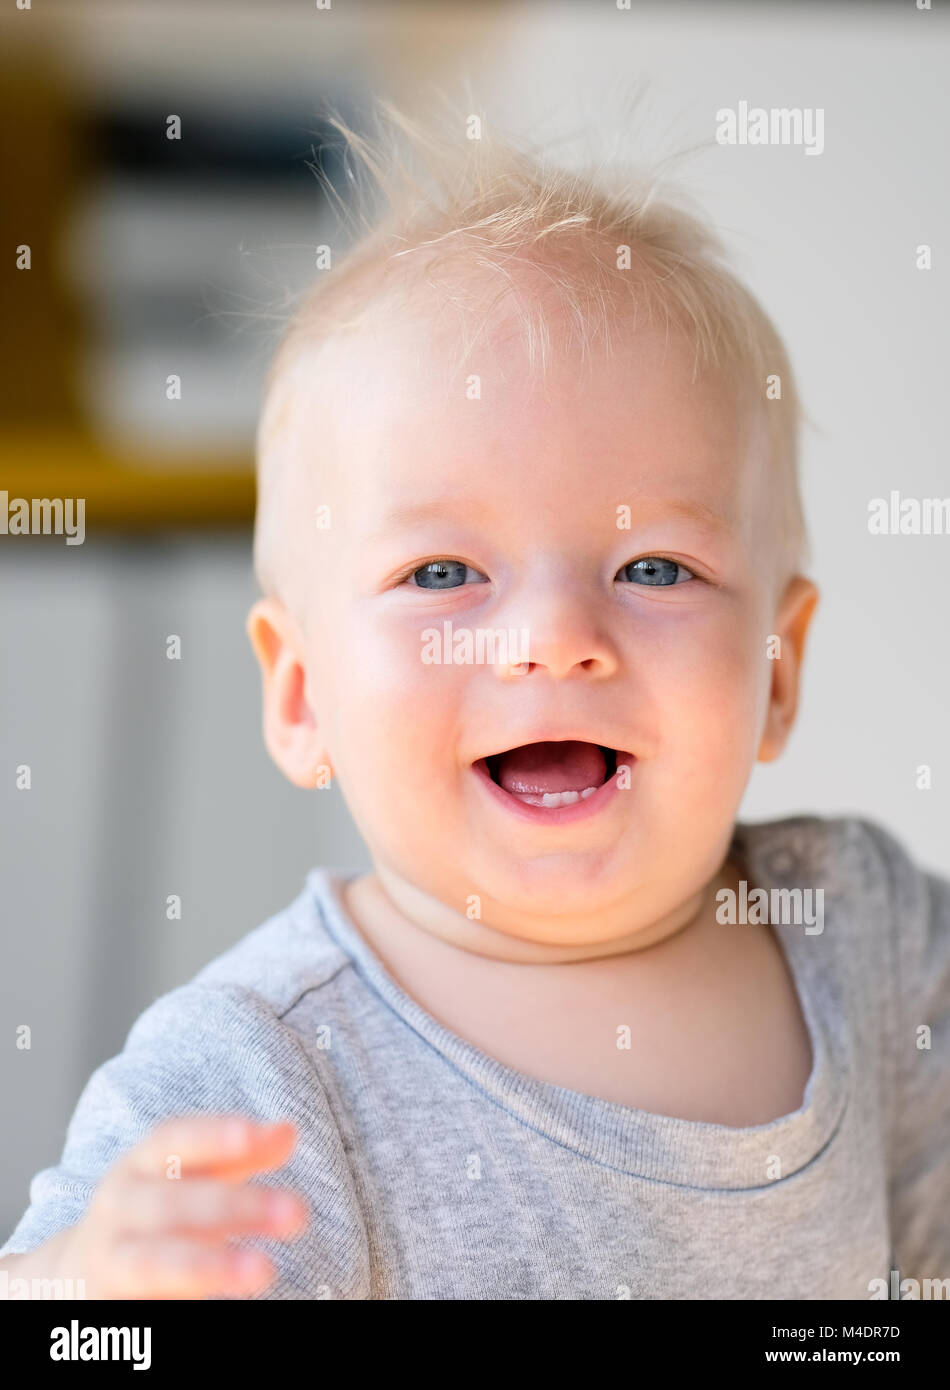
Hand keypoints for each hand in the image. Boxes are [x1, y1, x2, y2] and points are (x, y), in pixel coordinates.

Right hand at [56, 1115, 307, 1297]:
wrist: (78, 1273)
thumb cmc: (152, 1212)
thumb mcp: (188, 1176)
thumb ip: (238, 1156)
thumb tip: (287, 1131)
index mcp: (138, 1166)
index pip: (170, 1141)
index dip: (210, 1135)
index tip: (251, 1133)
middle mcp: (119, 1211)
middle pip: (172, 1205)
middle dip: (233, 1207)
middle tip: (296, 1214)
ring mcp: (111, 1262)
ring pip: (155, 1263)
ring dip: (209, 1266)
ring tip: (264, 1271)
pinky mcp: (112, 1308)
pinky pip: (147, 1304)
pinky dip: (186, 1302)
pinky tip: (227, 1305)